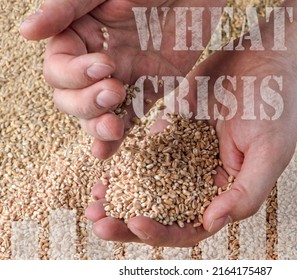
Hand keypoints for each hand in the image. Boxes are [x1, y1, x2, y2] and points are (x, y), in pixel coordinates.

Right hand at [20, 0, 225, 158]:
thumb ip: (68, 9)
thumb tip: (26, 32)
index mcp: (80, 36)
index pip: (57, 68)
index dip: (73, 74)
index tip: (105, 64)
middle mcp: (96, 61)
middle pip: (69, 98)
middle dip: (86, 102)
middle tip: (114, 89)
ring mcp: (121, 79)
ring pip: (94, 114)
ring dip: (96, 126)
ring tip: (113, 125)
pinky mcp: (147, 91)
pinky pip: (128, 117)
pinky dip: (116, 138)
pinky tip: (105, 153)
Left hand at [86, 46, 296, 246]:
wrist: (264, 61)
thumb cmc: (275, 108)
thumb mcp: (270, 153)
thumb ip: (246, 193)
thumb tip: (211, 223)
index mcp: (225, 193)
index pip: (191, 227)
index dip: (163, 231)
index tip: (135, 220)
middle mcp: (202, 180)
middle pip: (162, 212)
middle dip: (129, 220)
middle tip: (98, 220)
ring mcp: (186, 156)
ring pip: (148, 186)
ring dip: (121, 195)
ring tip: (94, 197)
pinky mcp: (173, 131)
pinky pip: (145, 152)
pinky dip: (125, 162)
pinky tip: (106, 165)